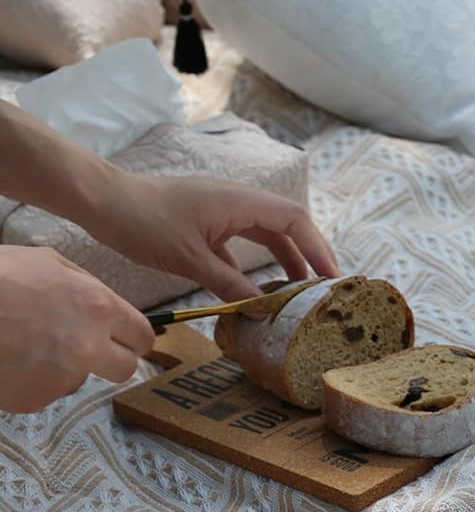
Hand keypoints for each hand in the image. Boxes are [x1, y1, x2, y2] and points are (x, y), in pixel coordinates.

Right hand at [0, 246, 154, 412]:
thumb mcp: (49, 262)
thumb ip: (87, 286)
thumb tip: (108, 306)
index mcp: (98, 308)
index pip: (143, 336)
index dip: (136, 339)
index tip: (128, 340)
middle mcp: (88, 347)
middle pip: (125, 369)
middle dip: (112, 360)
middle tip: (89, 350)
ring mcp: (61, 378)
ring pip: (79, 379)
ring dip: (64, 366)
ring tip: (27, 344)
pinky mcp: (33, 399)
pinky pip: (44, 391)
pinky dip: (32, 380)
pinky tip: (10, 360)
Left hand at [86, 172, 340, 300]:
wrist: (105, 202)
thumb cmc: (144, 222)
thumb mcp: (190, 259)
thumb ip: (229, 284)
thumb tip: (263, 310)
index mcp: (241, 202)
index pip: (295, 219)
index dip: (319, 246)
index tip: (332, 276)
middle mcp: (239, 201)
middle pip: (287, 224)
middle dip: (309, 253)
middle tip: (322, 286)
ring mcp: (224, 211)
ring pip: (266, 233)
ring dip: (285, 258)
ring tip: (297, 289)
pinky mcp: (209, 222)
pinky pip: (242, 242)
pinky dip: (254, 264)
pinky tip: (254, 289)